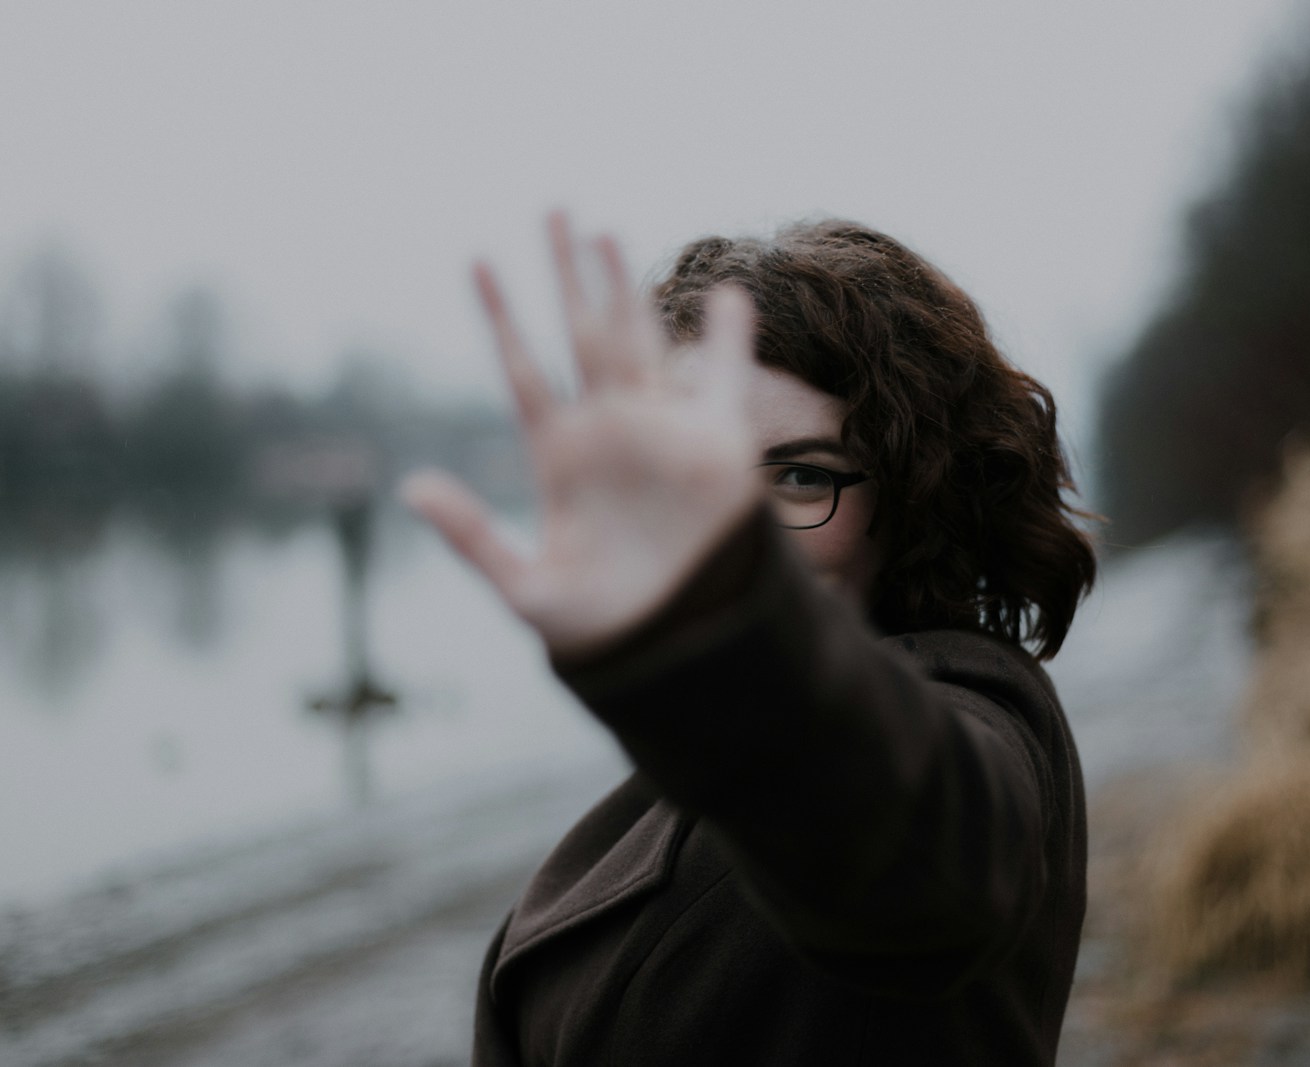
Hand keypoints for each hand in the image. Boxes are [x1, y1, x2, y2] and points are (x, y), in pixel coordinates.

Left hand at [402, 212, 762, 661]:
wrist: (680, 651)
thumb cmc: (601, 630)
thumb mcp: (527, 590)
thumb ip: (472, 537)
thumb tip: (411, 487)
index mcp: (560, 455)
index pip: (524, 368)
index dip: (502, 316)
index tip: (476, 261)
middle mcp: (609, 431)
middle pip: (582, 332)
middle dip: (565, 274)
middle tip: (553, 208)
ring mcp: (662, 433)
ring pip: (641, 339)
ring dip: (626, 286)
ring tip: (606, 232)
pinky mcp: (717, 448)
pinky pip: (722, 381)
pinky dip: (728, 338)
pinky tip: (726, 296)